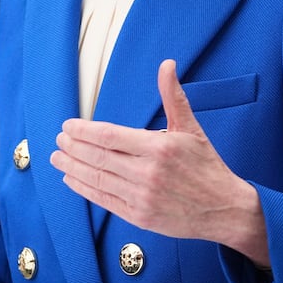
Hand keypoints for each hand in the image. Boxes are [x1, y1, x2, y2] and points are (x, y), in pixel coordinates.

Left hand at [51, 59, 269, 265]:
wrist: (225, 209)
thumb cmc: (207, 167)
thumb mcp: (191, 129)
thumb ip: (173, 96)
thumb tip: (167, 65)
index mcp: (159, 148)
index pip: (109, 136)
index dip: (83, 131)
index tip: (67, 126)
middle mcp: (148, 173)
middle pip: (98, 157)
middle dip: (73, 147)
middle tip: (58, 139)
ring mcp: (142, 197)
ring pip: (97, 179)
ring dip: (72, 167)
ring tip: (57, 157)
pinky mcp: (139, 217)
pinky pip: (104, 200)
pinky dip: (84, 189)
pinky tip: (71, 179)